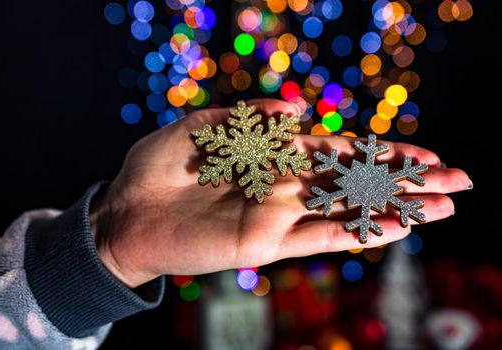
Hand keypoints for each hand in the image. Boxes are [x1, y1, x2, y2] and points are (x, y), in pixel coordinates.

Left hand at [90, 99, 470, 287]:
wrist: (126, 212)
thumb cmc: (159, 167)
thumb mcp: (201, 126)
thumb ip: (250, 115)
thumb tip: (298, 107)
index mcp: (274, 155)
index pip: (340, 152)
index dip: (383, 153)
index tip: (425, 154)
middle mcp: (286, 185)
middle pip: (358, 181)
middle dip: (407, 180)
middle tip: (458, 180)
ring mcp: (281, 215)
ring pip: (350, 210)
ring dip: (398, 209)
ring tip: (444, 207)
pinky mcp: (267, 242)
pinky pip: (321, 238)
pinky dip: (358, 233)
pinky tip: (395, 229)